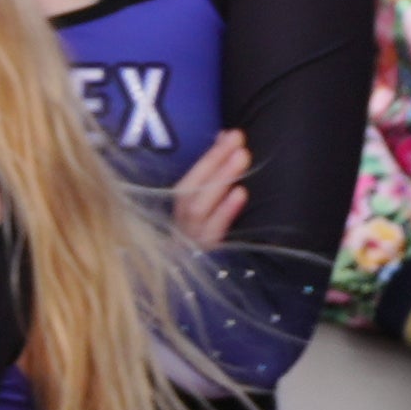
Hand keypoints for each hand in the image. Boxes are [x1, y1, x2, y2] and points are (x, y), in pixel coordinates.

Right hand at [167, 127, 254, 253]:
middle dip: (217, 162)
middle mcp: (180, 221)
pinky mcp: (205, 254)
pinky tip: (241, 193)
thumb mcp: (207, 206)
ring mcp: (190, 238)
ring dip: (221, 179)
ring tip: (242, 157)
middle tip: (240, 142)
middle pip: (194, 188)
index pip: (193, 177)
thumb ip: (214, 173)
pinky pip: (213, 230)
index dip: (212, 155)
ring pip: (199, 206)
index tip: (232, 134)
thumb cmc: (206, 240)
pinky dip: (226, 211)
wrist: (169, 274)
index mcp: (180, 208)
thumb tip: (226, 136)